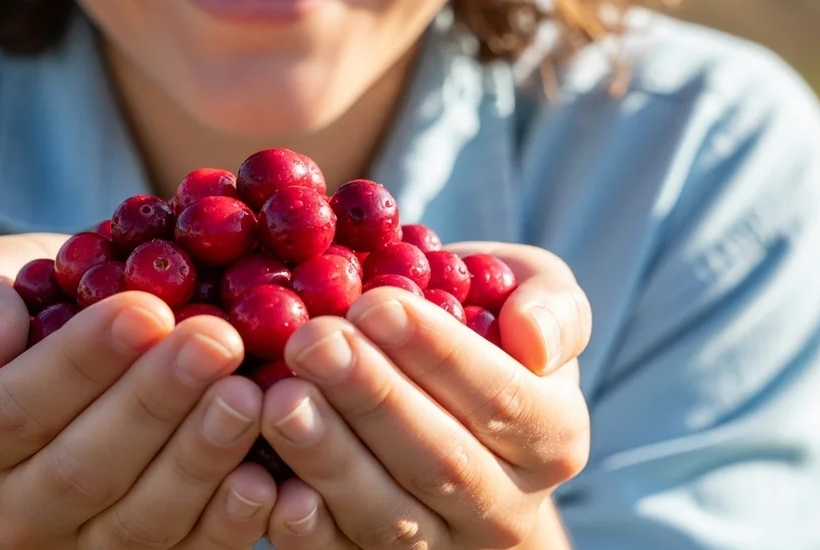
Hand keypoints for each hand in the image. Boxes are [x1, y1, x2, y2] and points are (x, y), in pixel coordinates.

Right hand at [0, 233, 275, 548]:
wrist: (106, 366)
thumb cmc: (54, 308)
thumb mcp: (1, 283)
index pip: (15, 407)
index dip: (79, 361)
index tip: (146, 309)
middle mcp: (19, 505)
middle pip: (81, 469)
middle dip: (153, 403)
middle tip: (216, 342)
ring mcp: (88, 544)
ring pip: (139, 521)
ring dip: (198, 460)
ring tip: (249, 396)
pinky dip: (232, 521)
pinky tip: (270, 475)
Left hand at [259, 242, 591, 548]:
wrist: (439, 401)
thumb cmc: (479, 329)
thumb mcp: (528, 295)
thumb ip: (551, 305)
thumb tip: (532, 337)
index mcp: (552, 437)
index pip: (502, 399)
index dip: (439, 354)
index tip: (375, 304)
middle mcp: (505, 508)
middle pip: (441, 462)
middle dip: (373, 398)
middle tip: (313, 341)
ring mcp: (440, 548)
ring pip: (388, 517)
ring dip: (330, 459)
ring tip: (280, 397)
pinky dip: (304, 529)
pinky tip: (267, 483)